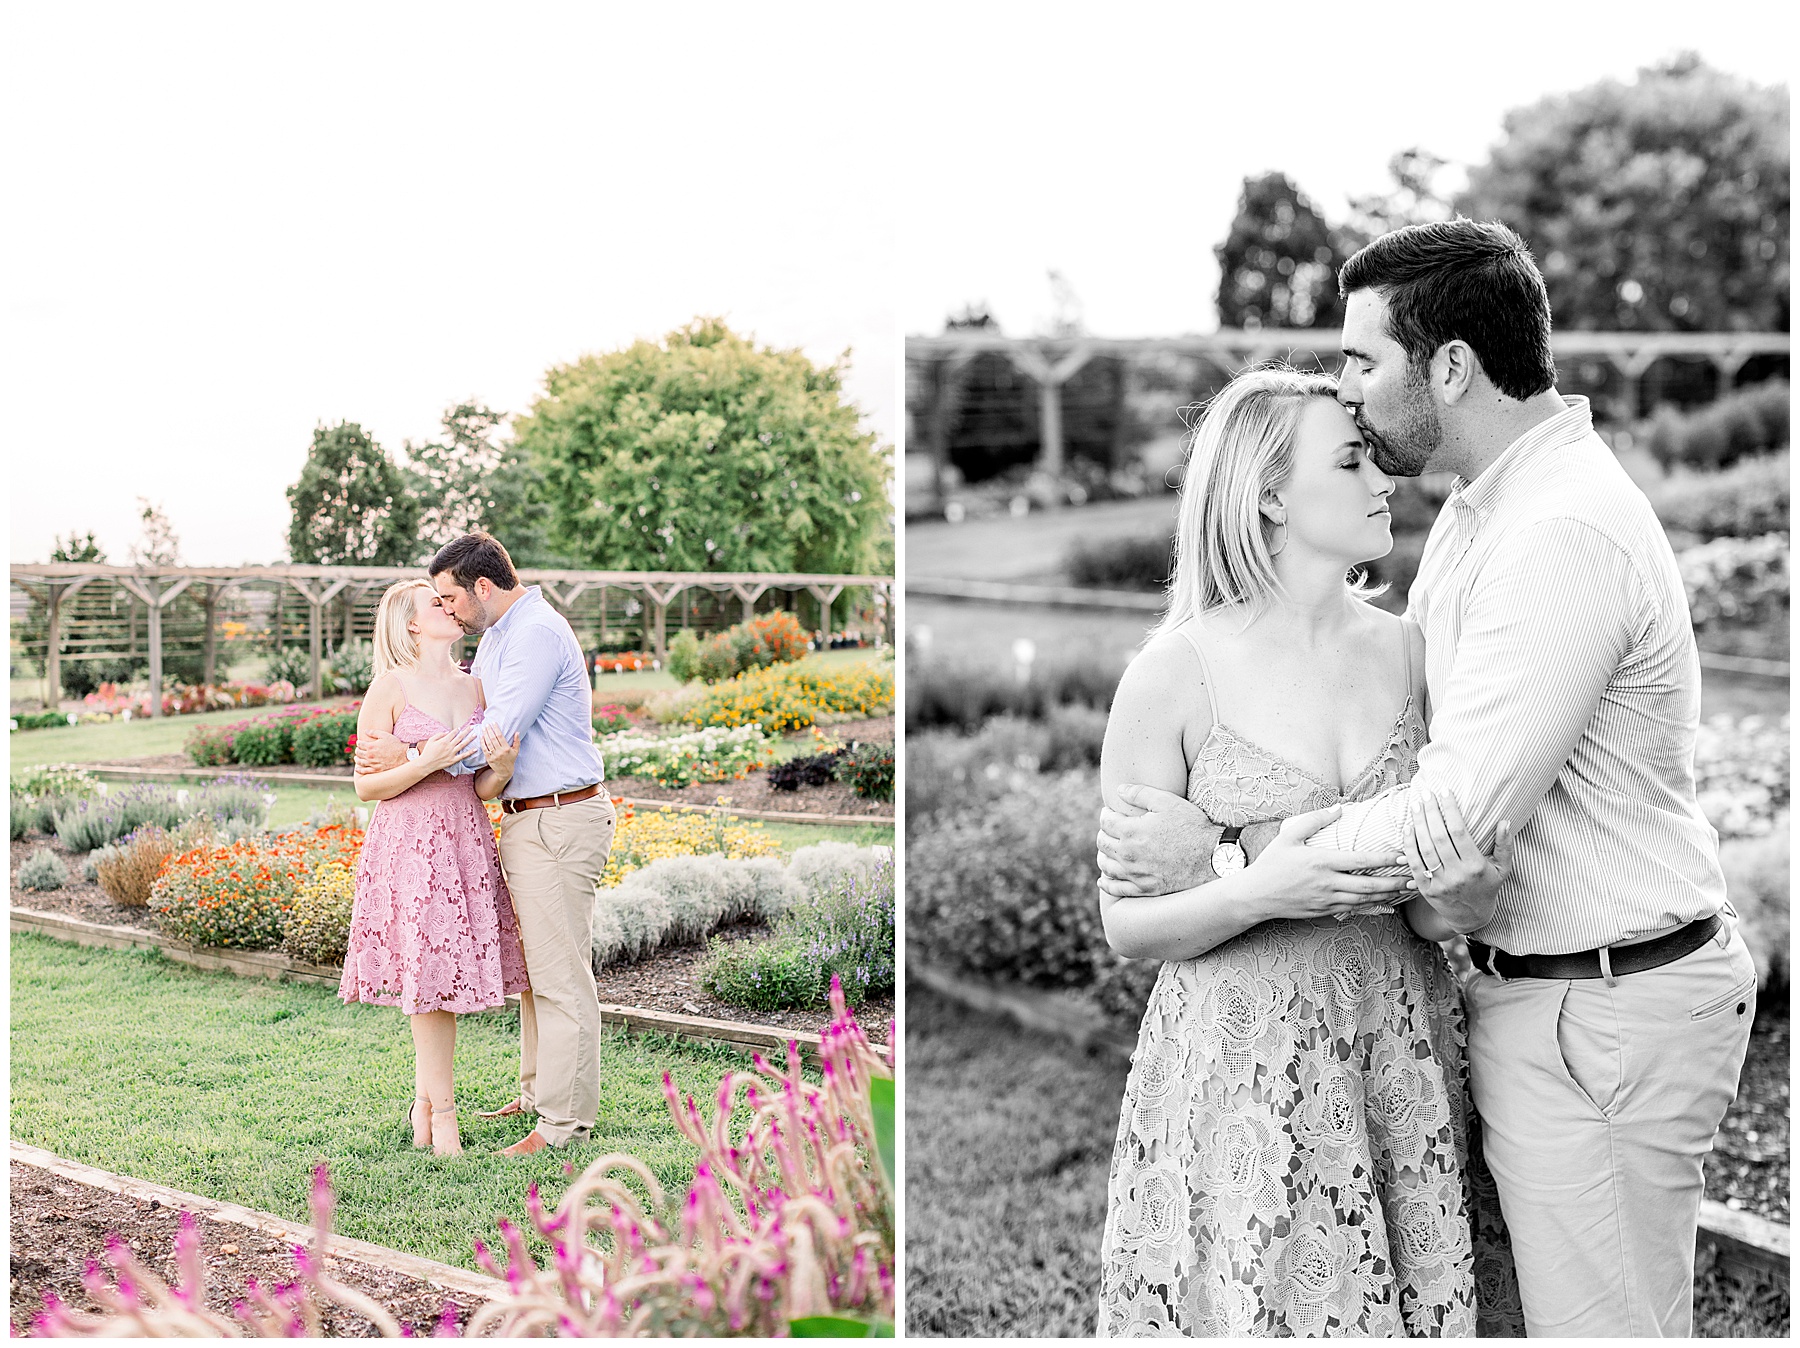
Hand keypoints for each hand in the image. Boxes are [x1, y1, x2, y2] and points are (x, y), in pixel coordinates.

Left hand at [354, 729, 409, 775]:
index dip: (359, 742)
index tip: (359, 742)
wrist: (404, 755)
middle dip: (357, 750)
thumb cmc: (395, 744)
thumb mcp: (385, 735)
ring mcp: (372, 763)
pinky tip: (358, 768)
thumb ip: (374, 732)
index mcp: (371, 746)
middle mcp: (370, 756)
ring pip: (360, 762)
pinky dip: (359, 769)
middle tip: (358, 750)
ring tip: (356, 758)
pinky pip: (365, 771)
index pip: (359, 744)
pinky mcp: (376, 770)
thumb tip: (365, 731)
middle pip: (358, 753)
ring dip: (356, 759)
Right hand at [414, 724, 479, 772]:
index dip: (457, 730)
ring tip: (475, 734)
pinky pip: (463, 756)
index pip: (453, 733)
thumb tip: (447, 732)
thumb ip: (439, 735)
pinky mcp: (453, 760)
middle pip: (460, 737)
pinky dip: (470, 752)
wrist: (426, 764)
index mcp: (444, 741)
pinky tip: (475, 749)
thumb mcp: (431, 740)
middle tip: (472, 727)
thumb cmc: (427, 751)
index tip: (460, 728)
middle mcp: (449, 746)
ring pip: (463, 744)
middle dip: (466, 731)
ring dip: (470, 739)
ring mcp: (452, 753)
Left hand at [481, 722, 520, 776]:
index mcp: (506, 748)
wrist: (505, 771)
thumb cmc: (511, 759)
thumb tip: (517, 732)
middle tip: (486, 724)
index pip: (500, 736)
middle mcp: (500, 751)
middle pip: (493, 738)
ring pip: (488, 743)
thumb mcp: (516, 751)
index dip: (496, 729)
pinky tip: (481, 737)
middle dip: (489, 730)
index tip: (493, 723)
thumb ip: (517, 741)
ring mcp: (494, 755)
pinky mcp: (489, 759)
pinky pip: (485, 749)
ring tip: (483, 729)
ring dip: (485, 735)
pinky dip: (482, 743)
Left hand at [1097, 784, 1219, 897]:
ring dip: (1103, 855)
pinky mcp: (1144, 889)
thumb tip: (1119, 790)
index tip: (1111, 813)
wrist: (1212, 858)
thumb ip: (1140, 793)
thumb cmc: (1192, 827)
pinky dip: (1107, 884)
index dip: (1106, 814)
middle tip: (1111, 829)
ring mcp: (1135, 874)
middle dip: (1104, 833)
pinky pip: (1116, 889)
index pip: (1106, 822)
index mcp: (1131, 831)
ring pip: (1105, 866)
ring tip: (1109, 850)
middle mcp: (1128, 855)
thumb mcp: (1168, 802)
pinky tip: (1105, 879)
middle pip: (1102, 843)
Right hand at [1241, 804, 1416, 921]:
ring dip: (1388, 895)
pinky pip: (1355, 910)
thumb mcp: (1288, 835)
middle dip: (1395, 882)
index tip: (1403, 855)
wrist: (1256, 895)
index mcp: (1321, 861)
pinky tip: (1388, 907)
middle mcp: (1327, 883)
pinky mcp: (1324, 911)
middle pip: (1369, 884)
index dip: (1384, 858)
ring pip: (1365, 899)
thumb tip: (1339, 808)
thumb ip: (1315, 820)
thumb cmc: (1271, 863)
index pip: (1360, 859)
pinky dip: (1374, 908)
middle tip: (1416, 877)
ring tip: (1407, 890)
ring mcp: (1327, 899)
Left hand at [1399, 790, 1511, 933]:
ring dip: (1418, 824)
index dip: (1450, 810)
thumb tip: (1505, 821)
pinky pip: (1414, 863)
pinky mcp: (1425, 889)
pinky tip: (1409, 828)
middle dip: (1431, 812)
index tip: (1445, 792)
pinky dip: (1409, 844)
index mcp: (1476, 866)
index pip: (1459, 832)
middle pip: (1439, 837)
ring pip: (1424, 848)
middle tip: (1426, 794)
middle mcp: (1457, 874)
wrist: (1470, 917)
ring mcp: (1439, 882)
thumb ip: (1505, 845)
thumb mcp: (1502, 868)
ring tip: (1416, 805)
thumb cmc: (1487, 886)